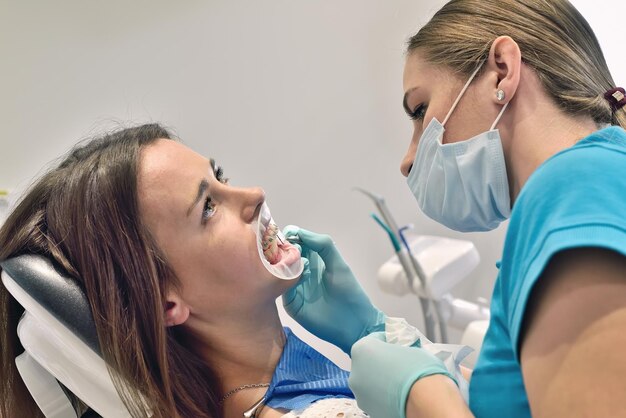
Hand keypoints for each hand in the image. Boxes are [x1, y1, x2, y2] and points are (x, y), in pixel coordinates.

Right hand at [281, 226, 384, 352]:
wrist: (355, 324)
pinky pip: (283, 288)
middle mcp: (300, 272)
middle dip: (284, 248)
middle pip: (283, 255)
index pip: (294, 243)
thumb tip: (299, 231)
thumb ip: (323, 245)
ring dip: (286, 263)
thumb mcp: (338, 264)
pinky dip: (289, 278)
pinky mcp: (292, 304)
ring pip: (280, 271)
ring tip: (298, 261)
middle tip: (289, 247)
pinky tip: (301, 275)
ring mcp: (294, 288)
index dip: (291, 236)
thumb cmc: (350, 292)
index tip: (290, 234)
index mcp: (312, 259)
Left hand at [349, 332, 455, 417]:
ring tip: (401, 381)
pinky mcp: (369, 410)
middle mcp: (356, 372)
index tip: (396, 345)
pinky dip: (384, 395)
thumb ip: (400, 348)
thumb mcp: (411, 348)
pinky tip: (399, 394)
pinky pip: (376, 398)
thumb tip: (402, 352)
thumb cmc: (419, 370)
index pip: (374, 340)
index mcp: (362, 350)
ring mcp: (360, 393)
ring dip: (382, 380)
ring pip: (370, 382)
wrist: (425, 400)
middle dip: (382, 362)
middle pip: (368, 362)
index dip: (387, 341)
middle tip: (400, 364)